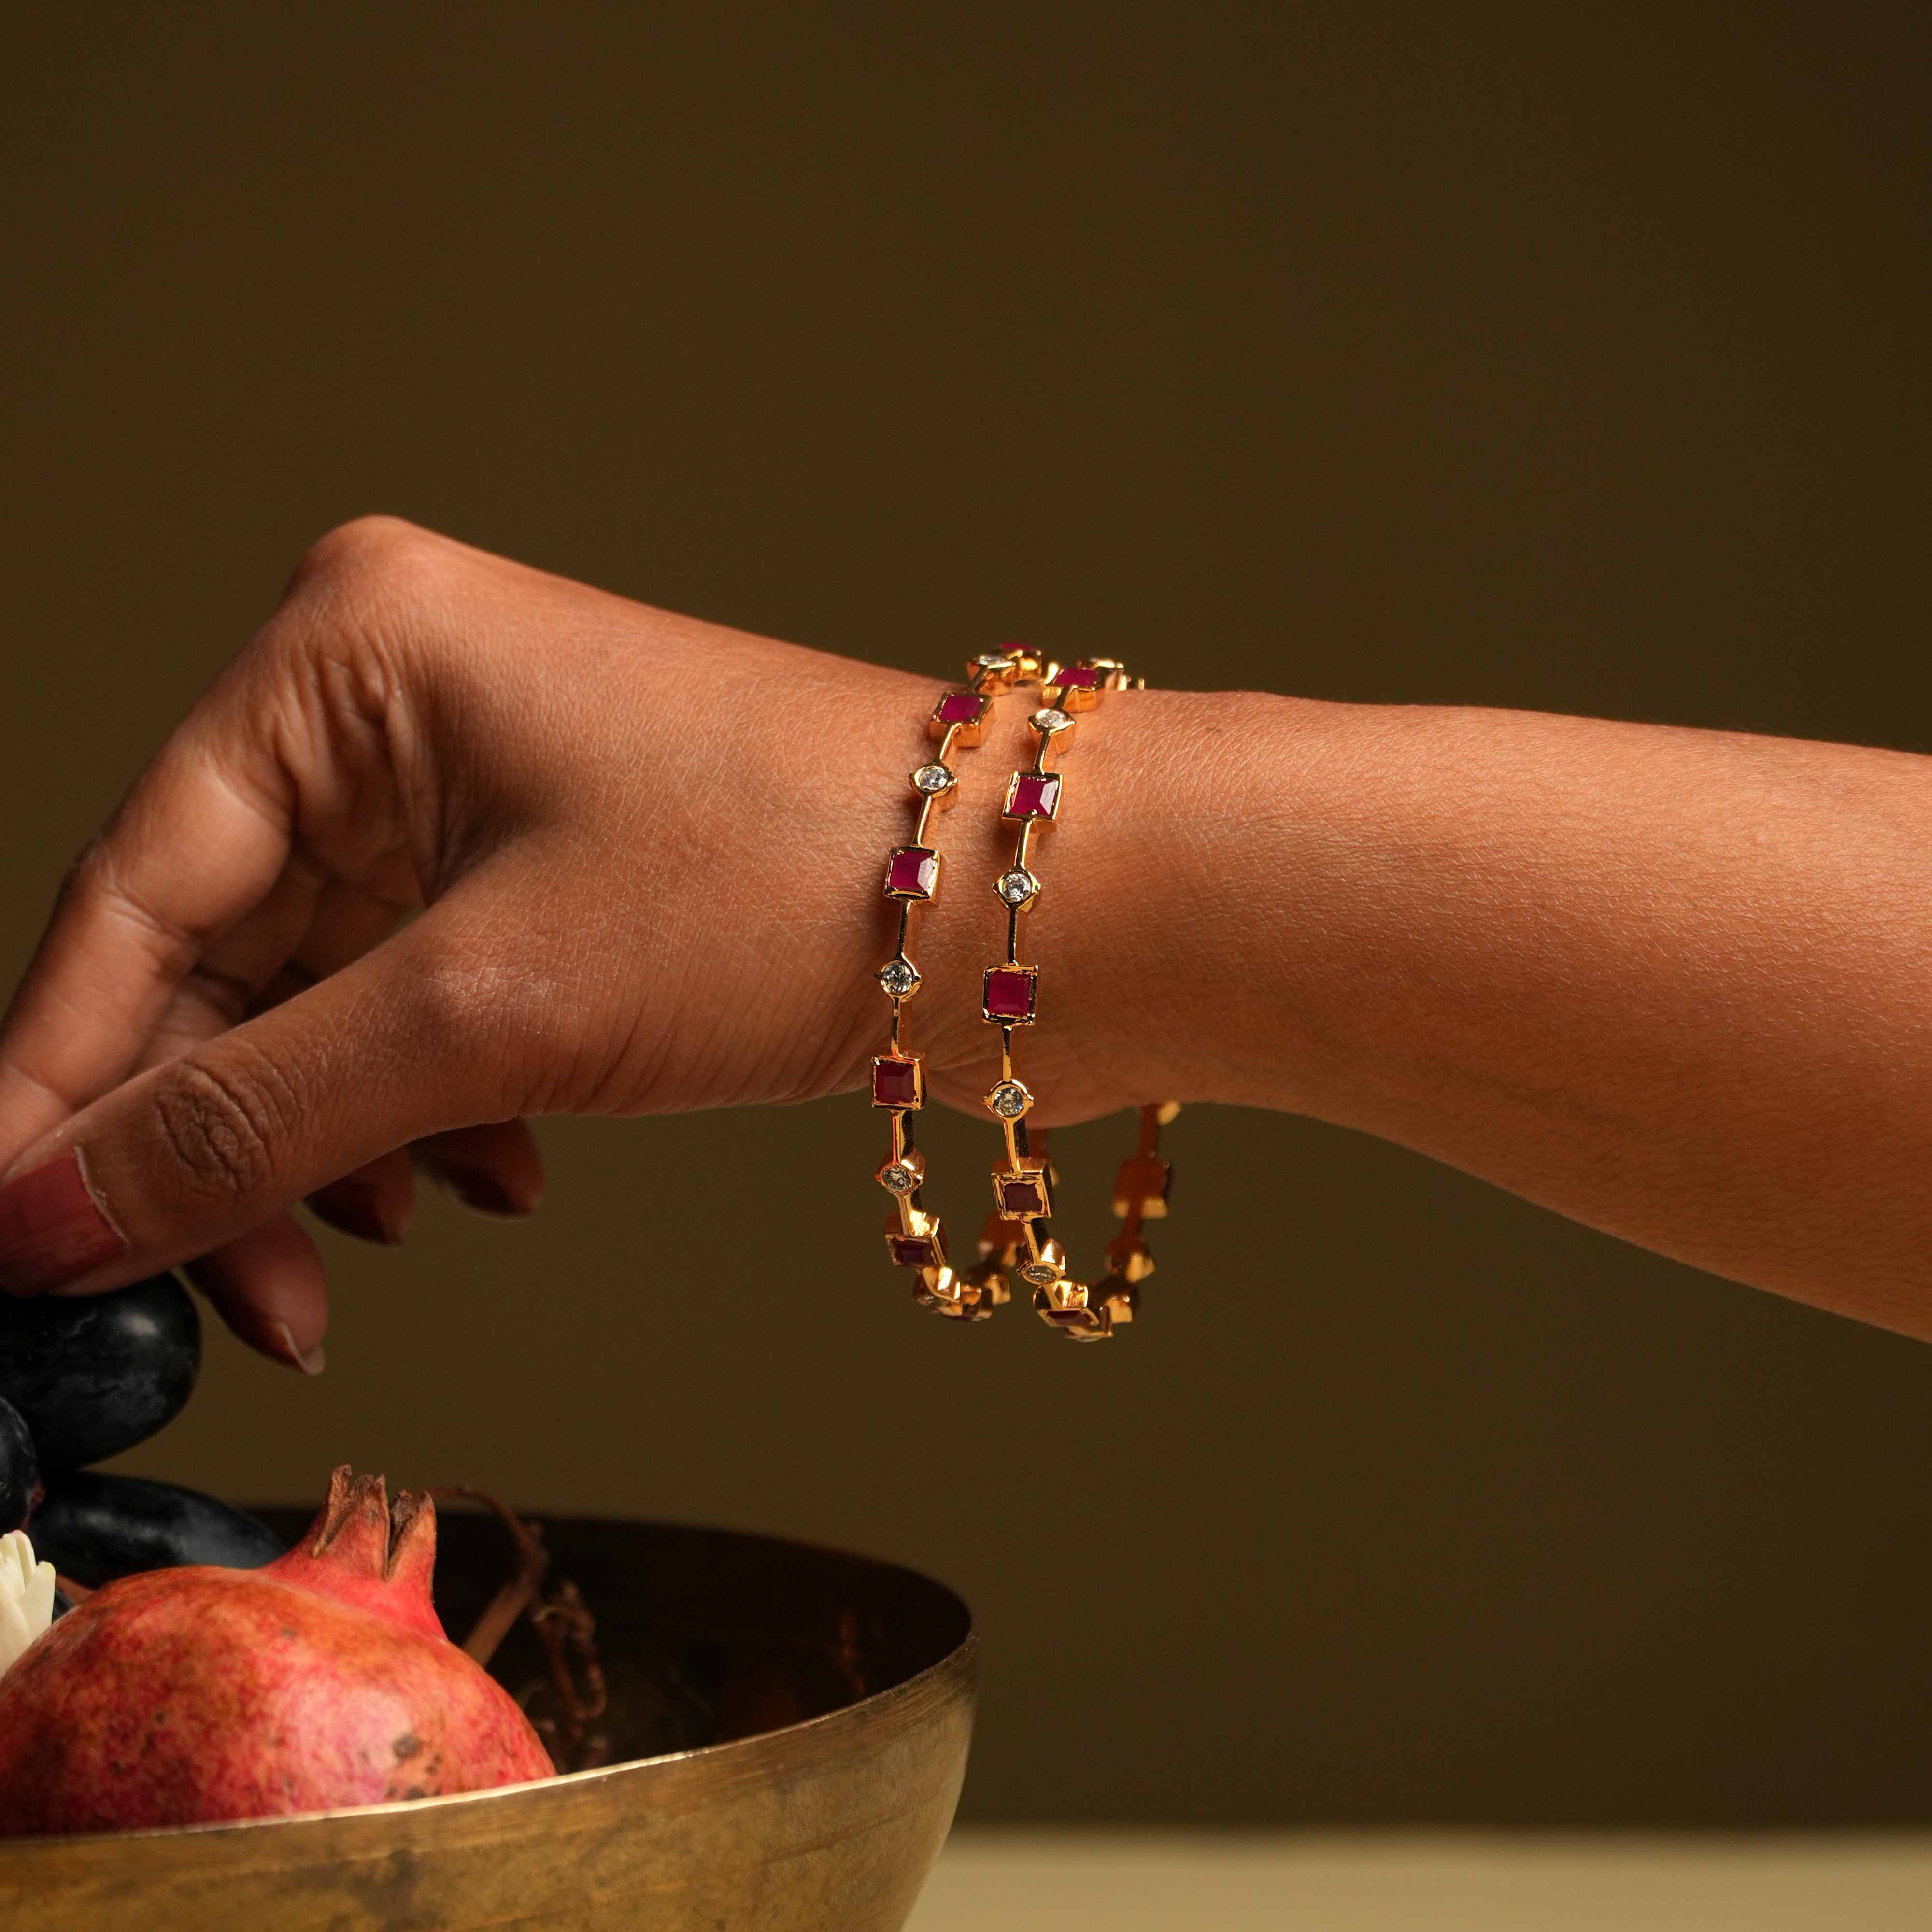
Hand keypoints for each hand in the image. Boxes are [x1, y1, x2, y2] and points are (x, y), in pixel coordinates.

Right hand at [0, 520, 1165, 1365]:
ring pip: (321, 1003)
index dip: (56, 1086)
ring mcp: (479, 789)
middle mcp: (398, 702)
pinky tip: (492, 1183)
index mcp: (346, 651)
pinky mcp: (551, 873)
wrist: (1023, 904)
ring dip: (329, 1148)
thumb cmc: (783, 883)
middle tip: (240, 1309)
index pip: (131, 893)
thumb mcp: (484, 1007)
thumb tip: (38, 1217)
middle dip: (219, 1144)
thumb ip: (245, 1117)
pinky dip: (430, 1115)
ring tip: (379, 1252)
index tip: (2, 1245)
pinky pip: (421, 1013)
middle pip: (219, 958)